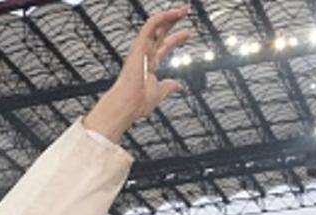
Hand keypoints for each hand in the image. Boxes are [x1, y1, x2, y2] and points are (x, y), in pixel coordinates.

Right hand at [83, 7, 190, 141]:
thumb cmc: (138, 103)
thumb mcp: (159, 93)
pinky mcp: (139, 46)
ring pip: (156, 26)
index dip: (176, 38)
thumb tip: (178, 85)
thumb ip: (168, 86)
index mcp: (149, 65)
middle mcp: (145, 54)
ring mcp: (141, 49)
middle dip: (173, 22)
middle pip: (161, 33)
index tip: (188, 33)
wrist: (128, 104)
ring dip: (170, 16)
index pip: (164, 46)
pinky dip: (161, 18)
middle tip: (186, 12)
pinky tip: (172, 13)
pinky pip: (150, 26)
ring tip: (184, 9)